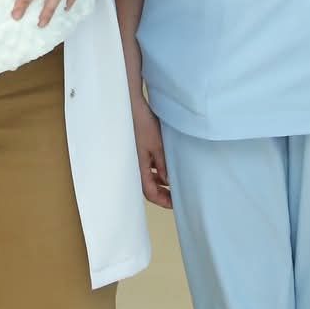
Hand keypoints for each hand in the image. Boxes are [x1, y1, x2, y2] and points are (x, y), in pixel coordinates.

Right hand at [132, 92, 171, 208]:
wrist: (131, 105)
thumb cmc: (143, 124)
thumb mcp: (157, 145)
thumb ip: (164, 165)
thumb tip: (170, 182)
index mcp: (139, 166)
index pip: (149, 192)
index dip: (163, 201)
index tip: (176, 204)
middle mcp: (137, 164)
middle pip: (149, 186)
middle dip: (163, 194)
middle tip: (178, 196)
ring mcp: (138, 156)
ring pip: (150, 176)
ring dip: (162, 182)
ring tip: (176, 183)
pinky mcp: (141, 148)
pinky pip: (150, 165)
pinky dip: (160, 170)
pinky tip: (169, 167)